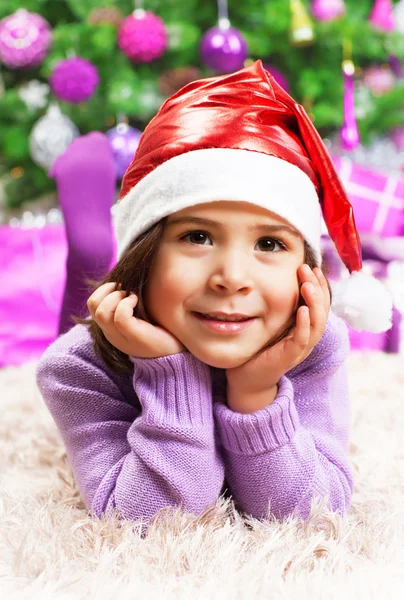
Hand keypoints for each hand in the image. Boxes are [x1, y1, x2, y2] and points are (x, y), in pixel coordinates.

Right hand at [87, 282, 184, 357]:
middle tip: (127, 291)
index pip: (92, 303)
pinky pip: (120, 317)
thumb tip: (126, 278)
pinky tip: (137, 302)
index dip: (104, 289)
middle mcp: (112, 334)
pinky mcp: (135, 338)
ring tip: (133, 297)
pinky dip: (127, 304)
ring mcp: (122, 338)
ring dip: (117, 296)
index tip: (122, 287)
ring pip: (102, 312)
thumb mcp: (141, 314)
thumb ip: (129, 302)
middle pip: (93, 305)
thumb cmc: (163, 330)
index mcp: (111, 328)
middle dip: (109, 290)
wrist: (178, 354)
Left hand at [226, 265, 330, 406]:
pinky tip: (302, 310)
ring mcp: (301, 348)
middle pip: (322, 311)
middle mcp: (307, 338)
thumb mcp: (272, 323)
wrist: (247, 379)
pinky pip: (303, 339)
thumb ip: (279, 308)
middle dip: (318, 288)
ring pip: (317, 324)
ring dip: (315, 303)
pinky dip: (304, 324)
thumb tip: (275, 280)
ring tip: (308, 285)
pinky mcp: (290, 357)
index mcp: (304, 329)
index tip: (312, 267)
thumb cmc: (259, 349)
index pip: (319, 304)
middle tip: (308, 269)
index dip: (319, 285)